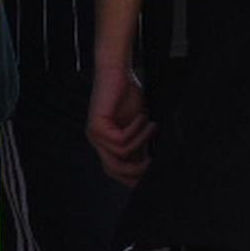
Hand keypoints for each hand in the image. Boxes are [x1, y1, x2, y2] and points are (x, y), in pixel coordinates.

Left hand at [88, 61, 153, 184]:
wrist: (117, 72)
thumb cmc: (127, 96)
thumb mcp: (138, 129)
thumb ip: (140, 148)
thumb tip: (152, 169)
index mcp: (106, 144)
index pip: (116, 172)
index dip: (134, 178)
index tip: (154, 173)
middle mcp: (97, 142)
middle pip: (114, 171)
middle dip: (137, 171)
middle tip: (155, 162)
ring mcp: (94, 135)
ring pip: (120, 158)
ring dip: (142, 143)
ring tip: (153, 128)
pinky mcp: (97, 126)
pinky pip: (121, 141)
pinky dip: (137, 132)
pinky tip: (143, 118)